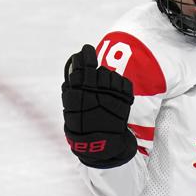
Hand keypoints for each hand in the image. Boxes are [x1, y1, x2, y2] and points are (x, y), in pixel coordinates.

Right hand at [62, 44, 136, 168]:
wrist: (101, 145)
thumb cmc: (82, 127)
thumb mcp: (70, 109)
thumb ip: (72, 88)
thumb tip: (73, 67)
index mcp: (77, 94)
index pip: (81, 67)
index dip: (83, 56)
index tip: (84, 50)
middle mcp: (94, 92)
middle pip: (96, 68)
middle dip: (93, 63)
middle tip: (90, 60)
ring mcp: (111, 94)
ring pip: (109, 74)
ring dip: (106, 78)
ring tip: (103, 92)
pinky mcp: (125, 98)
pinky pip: (123, 82)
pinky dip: (119, 87)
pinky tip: (114, 96)